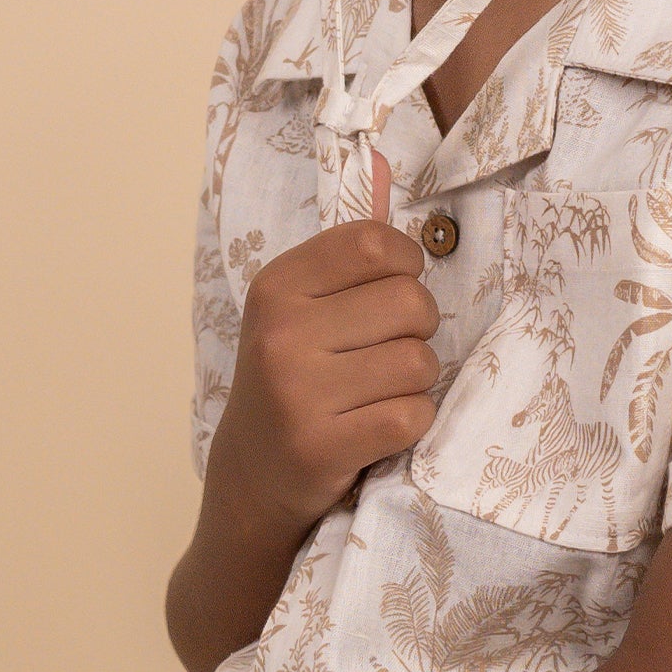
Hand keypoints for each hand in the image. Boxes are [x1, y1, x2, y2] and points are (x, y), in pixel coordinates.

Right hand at [205, 195, 439, 536]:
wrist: (253, 469)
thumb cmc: (295, 376)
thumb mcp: (298, 309)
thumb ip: (350, 265)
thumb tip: (413, 202)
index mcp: (276, 287)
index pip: (373, 243)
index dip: (405, 265)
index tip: (392, 291)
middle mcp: (280, 335)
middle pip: (409, 301)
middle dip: (419, 328)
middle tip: (390, 350)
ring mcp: (297, 394)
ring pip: (417, 362)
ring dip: (416, 381)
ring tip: (380, 391)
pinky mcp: (321, 447)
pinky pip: (411, 416)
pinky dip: (412, 422)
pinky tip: (379, 426)